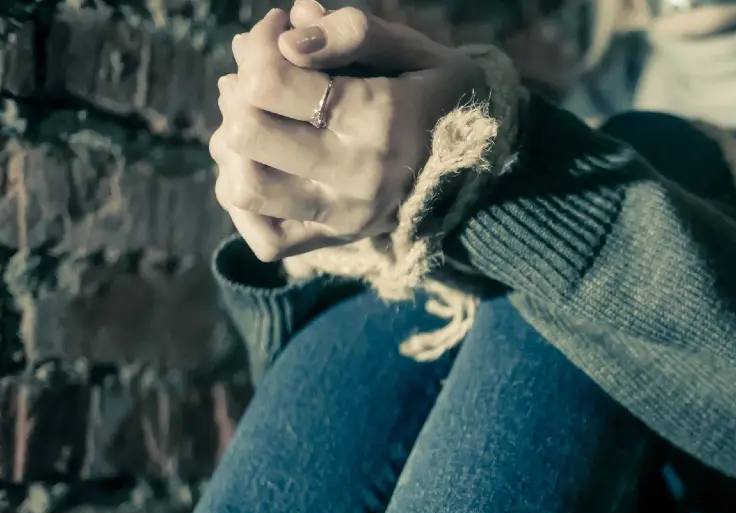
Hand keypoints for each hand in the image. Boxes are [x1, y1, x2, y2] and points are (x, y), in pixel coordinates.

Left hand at [212, 1, 485, 261]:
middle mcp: (361, 174)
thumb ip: (351, 31)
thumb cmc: (438, 93)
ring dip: (233, 146)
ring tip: (259, 120)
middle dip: (240, 92)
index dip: (257, 44)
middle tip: (263, 77)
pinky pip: (263, 238)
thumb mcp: (411, 48)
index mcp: (380, 117)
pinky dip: (245, 200)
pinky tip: (261, 164)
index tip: (280, 32)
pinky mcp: (337, 241)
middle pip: (244, 133)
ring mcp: (347, 216)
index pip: (268, 81)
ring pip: (244, 187)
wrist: (486, 163)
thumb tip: (288, 36)